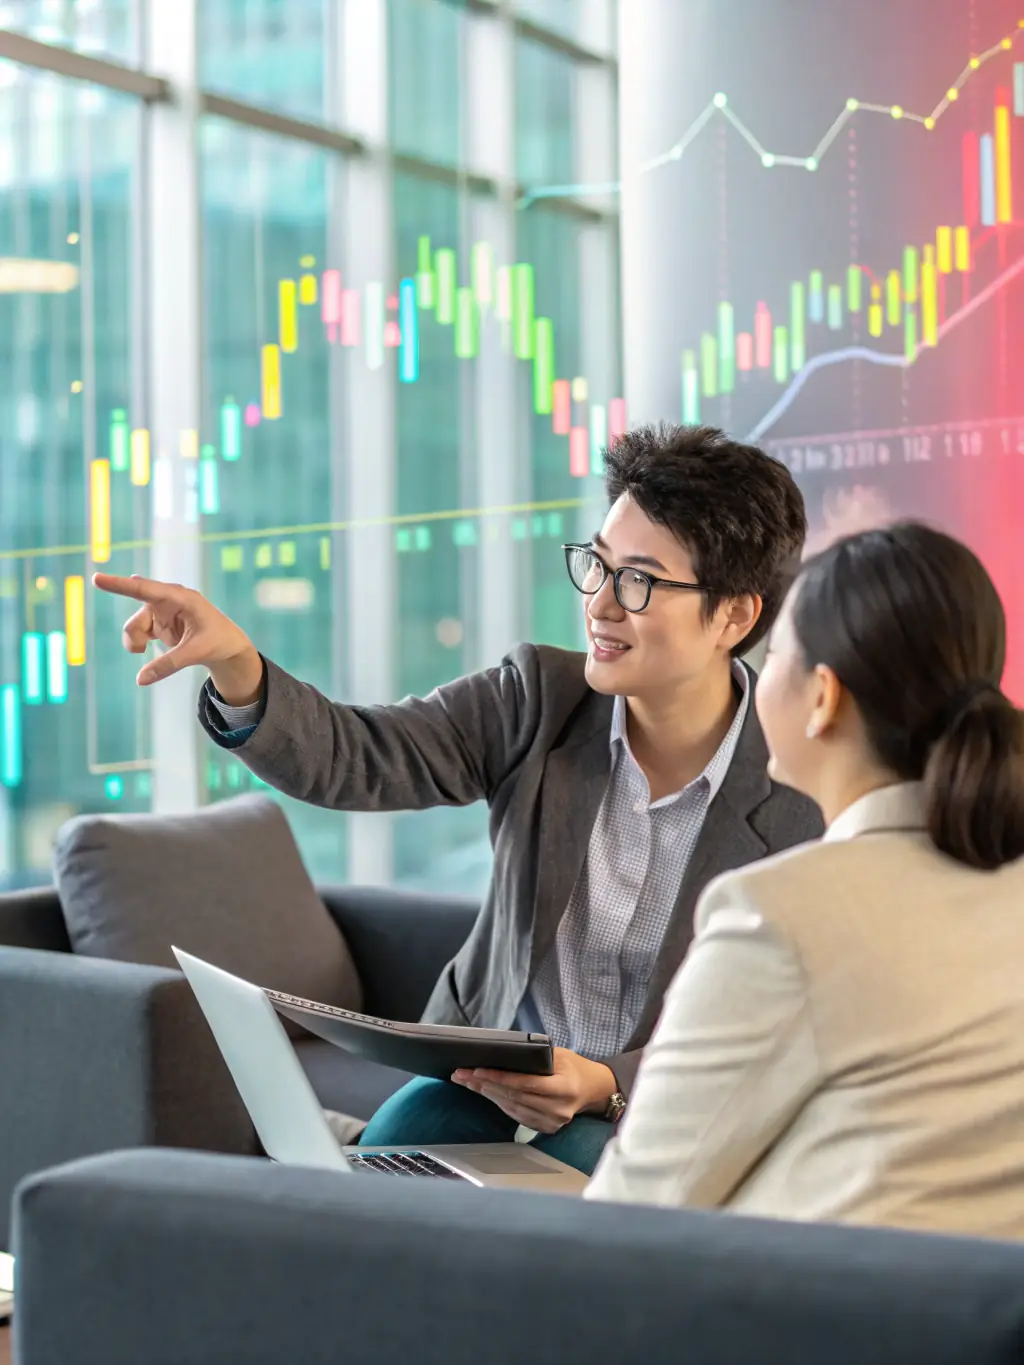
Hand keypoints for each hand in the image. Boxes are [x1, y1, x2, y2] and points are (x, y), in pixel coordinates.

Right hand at [93, 573, 262, 701]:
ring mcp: (162, 611)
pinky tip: (144, 649)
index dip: (120, 585)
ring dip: (135, 642)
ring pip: (135, 626)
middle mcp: (168, 600)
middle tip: (131, 640)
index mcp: (181, 598)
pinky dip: (138, 644)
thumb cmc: (217, 641)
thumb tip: (140, 679)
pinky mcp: (159, 624)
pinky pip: (138, 633)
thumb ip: (169, 664)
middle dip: (134, 632)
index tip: (97, 578)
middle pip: (138, 614)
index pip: (145, 589)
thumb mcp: (196, 653)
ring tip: (144, 652)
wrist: (228, 646)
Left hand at [451, 1049, 616, 1133]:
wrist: (593, 1089)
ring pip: (511, 1108)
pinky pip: (516, 1116)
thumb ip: (537, 1057)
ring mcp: (552, 1122)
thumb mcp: (561, 1055)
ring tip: (467, 1082)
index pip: (526, 1084)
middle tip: (461, 1074)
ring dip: (487, 1094)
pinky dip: (499, 1103)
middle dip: (484, 1085)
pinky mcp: (545, 1128)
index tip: (477, 1070)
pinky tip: (485, 1092)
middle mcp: (558, 1109)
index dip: (499, 1078)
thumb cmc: (574, 1067)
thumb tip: (503, 1053)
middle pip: (514, 1097)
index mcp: (564, 1088)